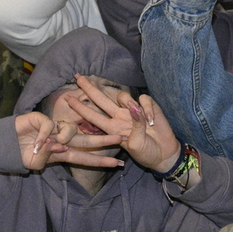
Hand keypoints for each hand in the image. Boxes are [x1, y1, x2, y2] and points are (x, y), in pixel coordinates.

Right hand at [15, 112, 122, 170]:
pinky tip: (37, 141)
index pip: (86, 157)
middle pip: (87, 140)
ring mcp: (53, 128)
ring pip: (70, 131)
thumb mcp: (38, 163)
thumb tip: (62, 147)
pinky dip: (44, 136)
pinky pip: (50, 127)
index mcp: (63, 152)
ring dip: (63, 139)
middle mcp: (62, 140)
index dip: (102, 160)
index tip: (118, 164)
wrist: (4, 145)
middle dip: (105, 140)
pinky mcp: (43, 119)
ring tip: (49, 144)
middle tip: (121, 139)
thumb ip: (51, 157)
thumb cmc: (22, 155)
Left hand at [67, 75, 181, 172]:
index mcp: (112, 128)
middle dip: (89, 88)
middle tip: (78, 77)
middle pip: (101, 99)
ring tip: (136, 113)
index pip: (93, 115)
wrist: (164, 154)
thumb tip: (135, 108)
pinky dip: (147, 108)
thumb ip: (134, 127)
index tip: (67, 99)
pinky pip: (144, 99)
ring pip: (122, 96)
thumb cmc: (147, 153)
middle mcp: (120, 117)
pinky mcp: (148, 107)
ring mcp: (134, 111)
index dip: (81, 107)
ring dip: (127, 102)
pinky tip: (151, 121)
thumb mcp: (135, 145)